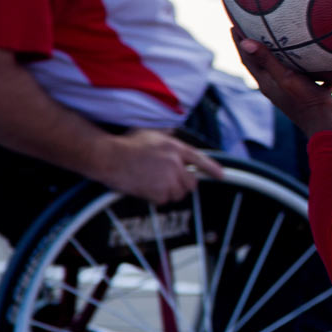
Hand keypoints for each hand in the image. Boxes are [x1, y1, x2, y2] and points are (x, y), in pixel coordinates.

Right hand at [100, 129, 224, 204]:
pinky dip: (155, 198)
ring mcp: (168, 178)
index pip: (200, 159)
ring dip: (167, 192)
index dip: (212, 169)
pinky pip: (164, 200)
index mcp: (175, 147)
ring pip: (177, 193)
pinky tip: (144, 188)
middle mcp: (175, 162)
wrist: (109, 156)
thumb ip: (165, 134)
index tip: (221, 176)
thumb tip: (171, 130)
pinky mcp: (159, 191)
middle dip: (182, 185)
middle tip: (167, 182)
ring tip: (151, 182)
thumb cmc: (125, 144)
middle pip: (191, 183)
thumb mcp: (149, 133)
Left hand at [232, 32, 331, 138]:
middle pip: (262, 62)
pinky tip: (318, 54)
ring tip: (284, 35)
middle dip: (258, 44)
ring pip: (283, 67)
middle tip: (254, 24)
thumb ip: (268, 60)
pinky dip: (308, 65)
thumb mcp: (286, 77)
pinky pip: (305, 75)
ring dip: (282, 53)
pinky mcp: (306, 93)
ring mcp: (291, 90)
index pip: (248, 59)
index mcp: (266, 83)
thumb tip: (245, 42)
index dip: (240, 42)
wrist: (328, 127)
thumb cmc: (306, 102)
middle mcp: (275, 86)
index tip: (234, 24)